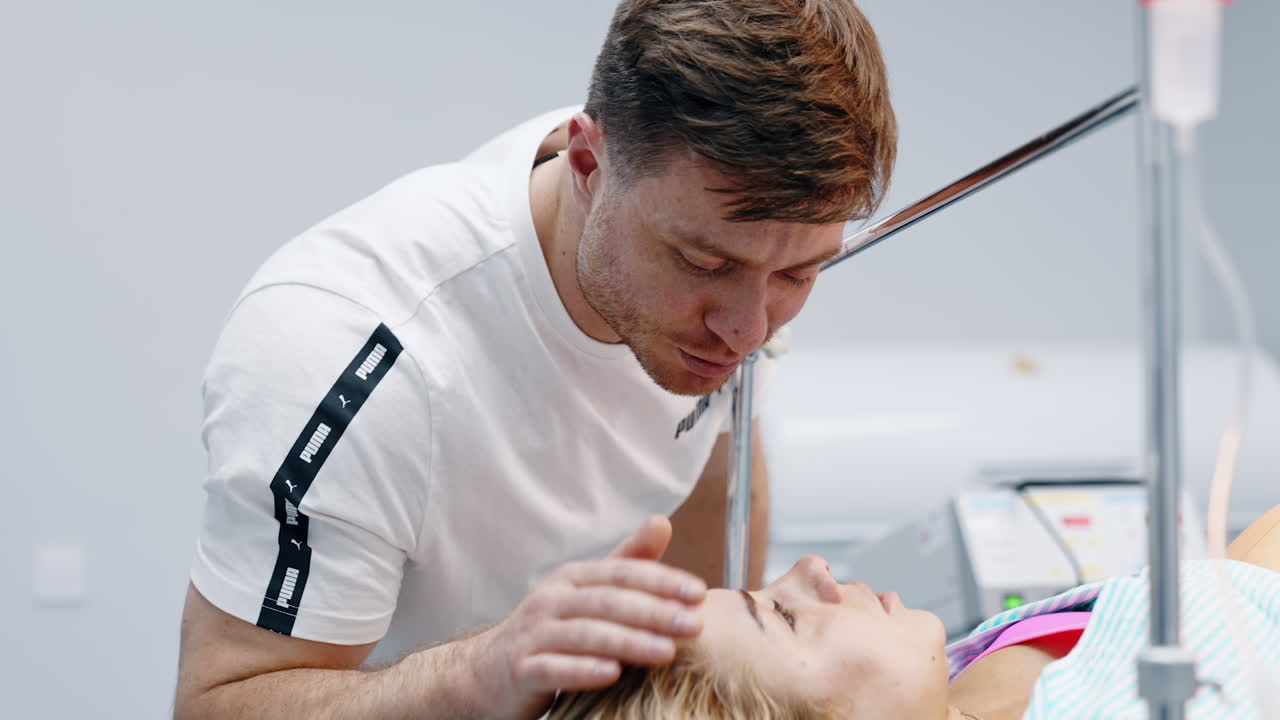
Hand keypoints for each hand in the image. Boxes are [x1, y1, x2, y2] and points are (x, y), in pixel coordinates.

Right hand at [470, 516, 706, 718]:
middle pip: (608, 602)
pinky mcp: (519, 670)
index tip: (699, 593)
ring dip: (628, 642)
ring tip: (666, 652)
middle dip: (654, 612)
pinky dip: (582, 670)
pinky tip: (613, 675)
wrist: (485, 673)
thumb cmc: (549, 631)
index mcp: (572, 579)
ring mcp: (532, 634)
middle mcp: (551, 600)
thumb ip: (626, 564)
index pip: (622, 573)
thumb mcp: (585, 594)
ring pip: (585, 634)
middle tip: (695, 624)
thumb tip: (663, 522)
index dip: (661, 581)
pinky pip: (552, 668)